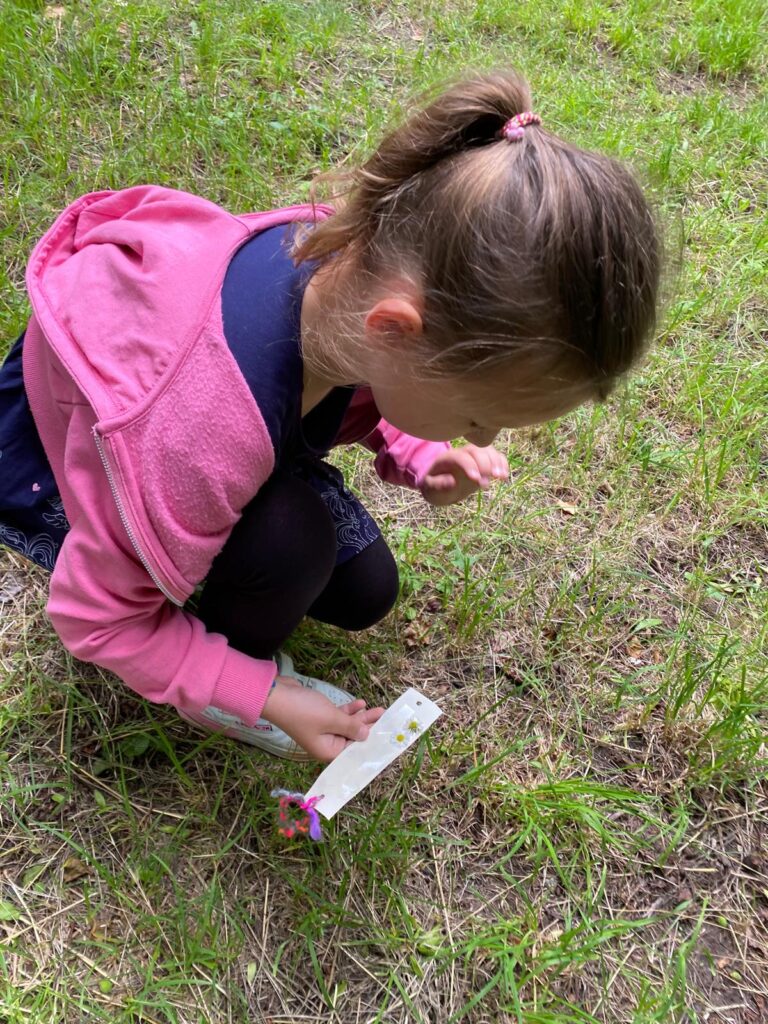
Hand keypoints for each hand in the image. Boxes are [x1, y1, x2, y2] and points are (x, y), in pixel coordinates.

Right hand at [262, 677, 384, 761]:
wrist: (276, 695)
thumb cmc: (303, 711)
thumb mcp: (331, 719)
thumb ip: (351, 727)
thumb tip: (366, 735)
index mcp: (328, 751)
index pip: (354, 752)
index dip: (369, 744)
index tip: (385, 737)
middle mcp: (326, 743)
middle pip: (352, 738)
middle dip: (368, 727)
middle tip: (385, 718)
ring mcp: (322, 729)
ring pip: (346, 725)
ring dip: (361, 717)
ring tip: (378, 709)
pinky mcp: (319, 716)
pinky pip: (338, 716)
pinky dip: (349, 710)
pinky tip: (360, 703)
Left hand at [420, 444, 508, 505]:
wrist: (440, 482)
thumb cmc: (434, 485)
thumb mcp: (430, 488)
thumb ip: (438, 485)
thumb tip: (453, 481)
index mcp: (447, 458)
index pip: (460, 457)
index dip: (470, 466)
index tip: (476, 480)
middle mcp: (462, 452)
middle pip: (476, 451)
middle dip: (484, 465)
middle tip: (486, 483)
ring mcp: (474, 455)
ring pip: (488, 451)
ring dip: (496, 463)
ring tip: (501, 477)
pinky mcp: (484, 460)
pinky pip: (495, 456)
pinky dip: (502, 463)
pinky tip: (504, 476)